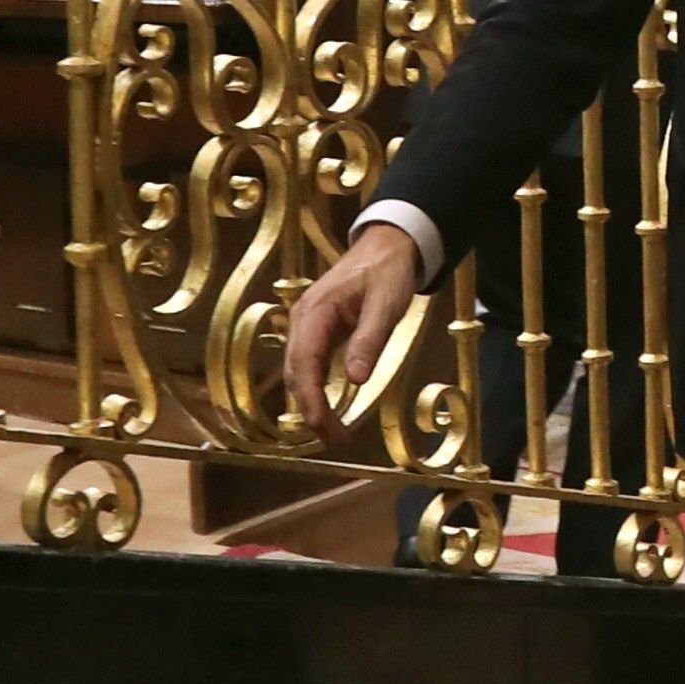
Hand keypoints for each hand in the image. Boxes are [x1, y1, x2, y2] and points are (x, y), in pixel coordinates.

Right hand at [284, 219, 424, 421]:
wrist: (387, 245)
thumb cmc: (387, 273)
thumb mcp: (386, 305)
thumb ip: (369, 340)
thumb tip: (356, 380)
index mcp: (316, 311)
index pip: (305, 362)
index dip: (309, 398)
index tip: (319, 427)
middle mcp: (302, 318)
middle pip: (296, 371)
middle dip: (310, 408)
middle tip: (336, 439)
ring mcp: (305, 323)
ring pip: (298, 370)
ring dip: (311, 401)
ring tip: (334, 430)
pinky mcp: (314, 329)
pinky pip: (306, 363)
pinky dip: (313, 387)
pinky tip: (327, 405)